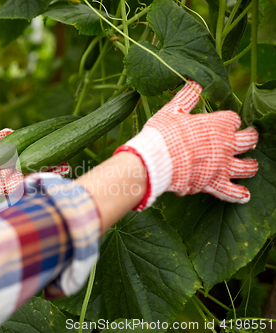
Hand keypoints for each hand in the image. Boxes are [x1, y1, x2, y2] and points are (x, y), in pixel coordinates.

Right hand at [115, 80, 258, 209]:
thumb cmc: (162, 133)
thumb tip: (195, 82)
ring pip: (247, 167)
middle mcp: (226, 145)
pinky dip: (239, 194)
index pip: (233, 119)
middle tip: (249, 139)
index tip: (225, 122)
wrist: (155, 160)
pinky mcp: (214, 184)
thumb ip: (187, 97)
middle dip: (250, 138)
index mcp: (217, 124)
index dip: (229, 120)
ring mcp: (222, 166)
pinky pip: (231, 192)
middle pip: (248, 140)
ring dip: (250, 165)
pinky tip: (245, 195)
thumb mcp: (172, 110)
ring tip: (251, 165)